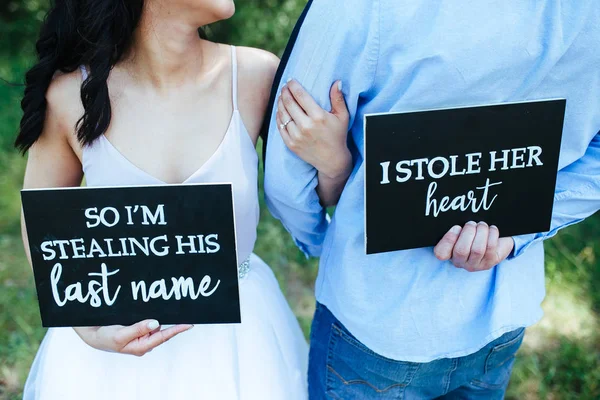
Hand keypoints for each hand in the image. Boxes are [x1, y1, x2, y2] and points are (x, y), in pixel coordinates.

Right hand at [74, 320, 192, 356]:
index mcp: (142, 346)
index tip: (189, 324)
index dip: (177, 329)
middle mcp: (144, 342)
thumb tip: (156, 323)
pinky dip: (151, 316)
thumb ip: (138, 329)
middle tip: (181, 309)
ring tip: (160, 307)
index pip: (163, 336)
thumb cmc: (105, 337)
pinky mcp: (138, 328)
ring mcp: (142, 335)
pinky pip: (149, 321)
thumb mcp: (120, 334)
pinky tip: (151, 310)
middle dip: (171, 321)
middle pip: (162, 330)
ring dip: (158, 316)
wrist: (93, 334)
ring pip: (156, 324)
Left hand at [276, 79, 351, 179]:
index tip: (290, 80)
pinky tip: (280, 110)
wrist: (332, 160)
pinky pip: (280, 126)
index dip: (293, 85)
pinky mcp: (291, 144)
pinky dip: (278, 117)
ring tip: (281, 96)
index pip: (300, 95)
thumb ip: (338, 98)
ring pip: (282, 114)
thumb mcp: (342, 116)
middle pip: (289, 103)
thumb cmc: (338, 135)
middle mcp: (306, 126)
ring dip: (280, 103)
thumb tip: (337, 82)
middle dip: (285, 92)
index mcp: (318, 117)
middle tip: (284, 87)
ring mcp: (297, 136)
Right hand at [433, 222, 513, 271]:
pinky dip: (492, 234)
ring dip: (481, 232)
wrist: (494, 238)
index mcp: (448, 253)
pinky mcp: (490, 263)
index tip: (457, 227)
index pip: (441, 253)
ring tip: (482, 225)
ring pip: (477, 250)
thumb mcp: (461, 228)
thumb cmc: (473, 231)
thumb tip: (457, 224)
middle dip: (468, 232)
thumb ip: (456, 227)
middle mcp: (460, 262)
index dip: (448, 240)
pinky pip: (490, 247)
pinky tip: (492, 229)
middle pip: (461, 251)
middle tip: (472, 223)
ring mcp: (475, 265)